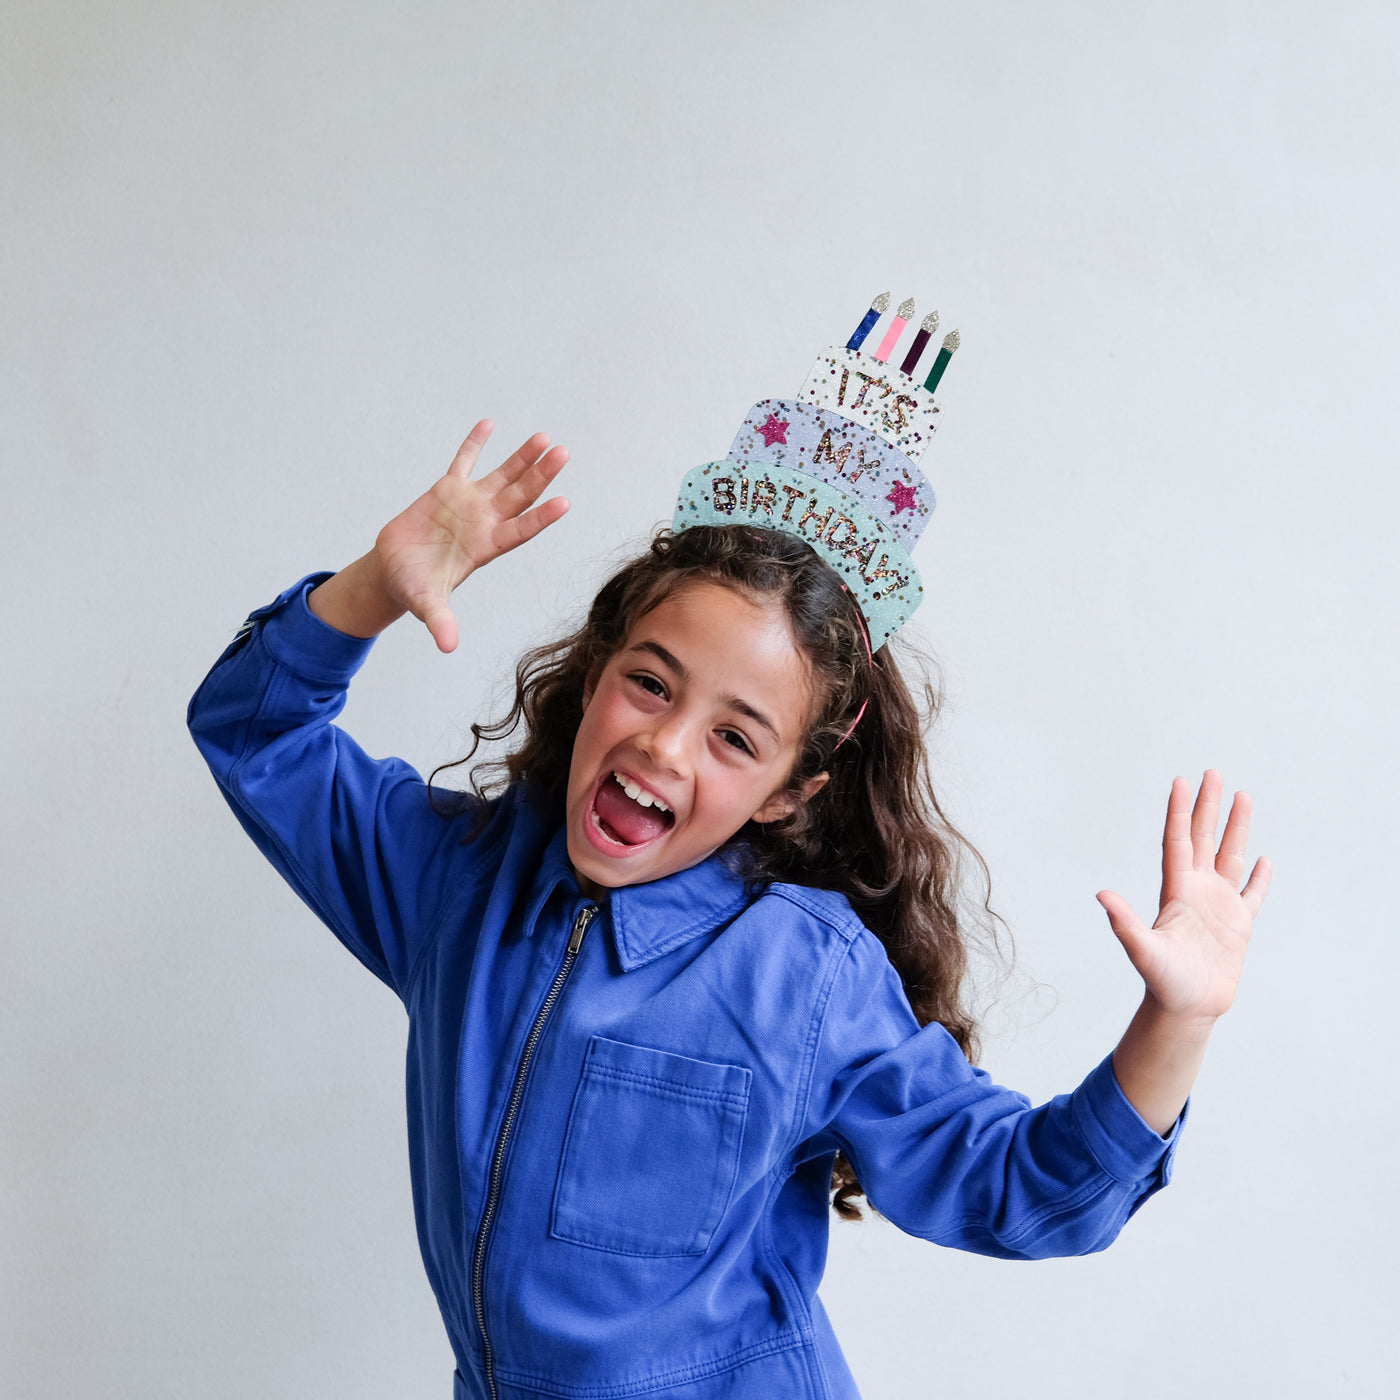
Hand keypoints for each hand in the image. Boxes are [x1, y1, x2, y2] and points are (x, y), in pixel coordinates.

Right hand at [372, 420, 569, 651]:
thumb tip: (448, 647)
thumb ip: (440, 620)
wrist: (394, 571)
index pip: (520, 530)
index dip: (541, 517)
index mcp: (485, 547)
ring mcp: (468, 503)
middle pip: (520, 495)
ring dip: (522, 457)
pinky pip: (464, 460)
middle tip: (563, 453)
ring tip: (544, 438)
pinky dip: (475, 443)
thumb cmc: (414, 588)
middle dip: (541, 475)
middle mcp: (484, 522)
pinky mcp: (446, 489)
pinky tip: (490, 423)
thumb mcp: (427, 603)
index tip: (564, 502)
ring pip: (502, 475)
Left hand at [1098, 771, 1271, 1023]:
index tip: (1182, 781)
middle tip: (1213, 772)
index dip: (1179, 812)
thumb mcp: (1142, 950)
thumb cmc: (1162, 982)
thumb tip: (1101, 895)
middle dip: (1208, 807)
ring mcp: (1219, 906)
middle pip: (1202, 838)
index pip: (1177, 841)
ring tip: (1243, 797)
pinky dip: (1260, 878)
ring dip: (1236, 828)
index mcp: (1175, 891)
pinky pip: (1252, 895)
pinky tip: (1266, 859)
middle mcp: (1196, 892)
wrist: (1185, 1009)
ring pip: (1230, 857)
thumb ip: (1124, 922)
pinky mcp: (1238, 926)